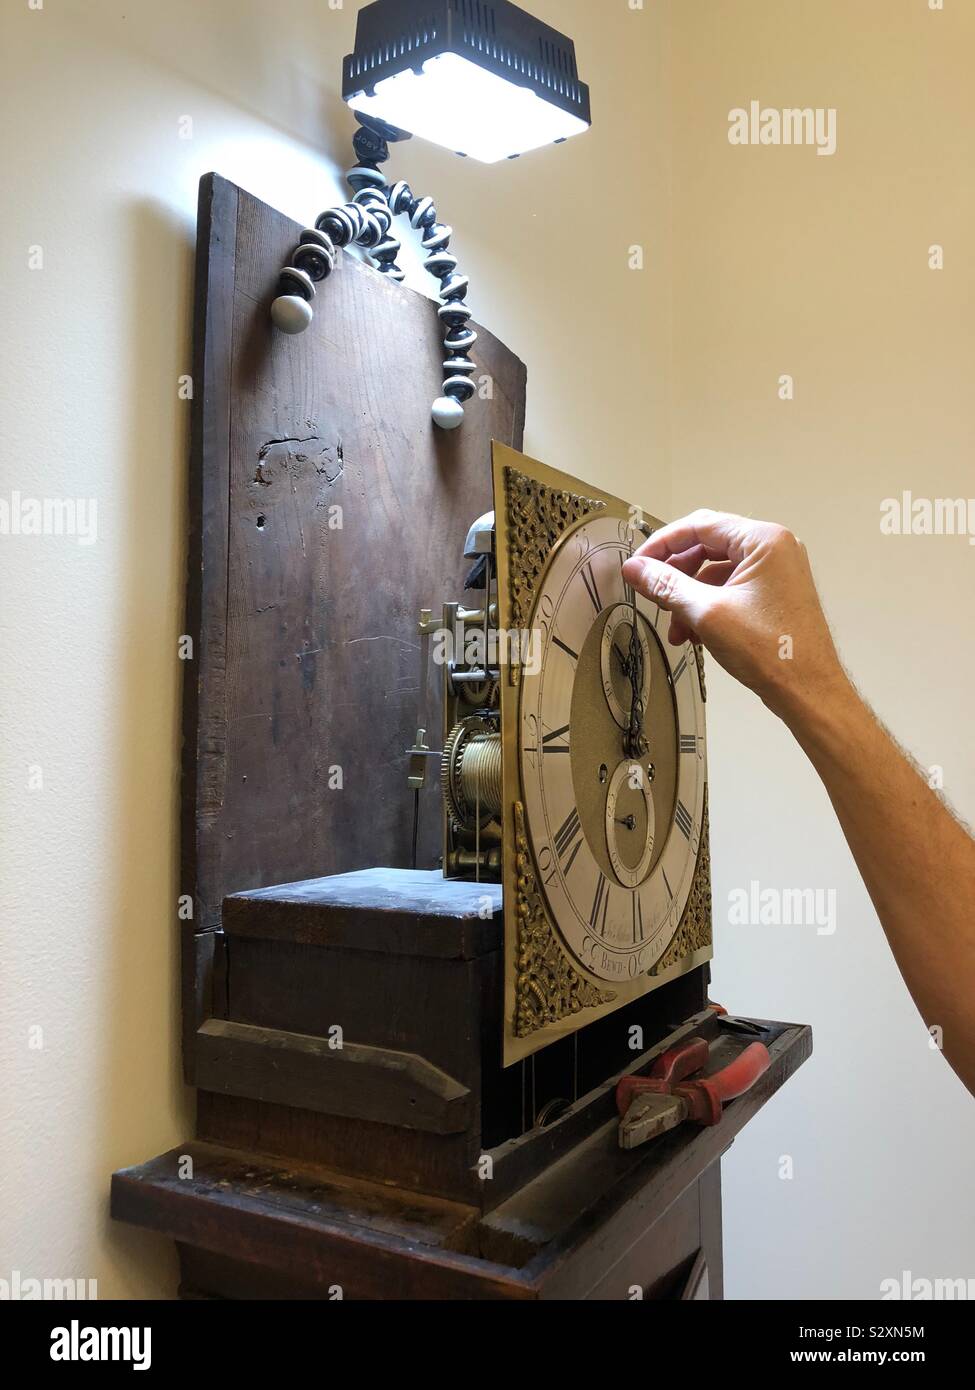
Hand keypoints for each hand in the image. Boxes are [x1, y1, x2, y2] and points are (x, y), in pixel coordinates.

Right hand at [621, 510, 849, 724]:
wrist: (809, 691)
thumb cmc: (771, 650)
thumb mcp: (707, 613)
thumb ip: (666, 585)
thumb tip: (635, 569)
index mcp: (764, 540)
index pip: (700, 525)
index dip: (663, 544)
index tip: (638, 565)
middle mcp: (774, 549)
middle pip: (708, 547)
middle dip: (676, 575)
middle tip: (652, 593)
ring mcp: (777, 572)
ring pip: (716, 572)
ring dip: (689, 598)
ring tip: (675, 629)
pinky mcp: (775, 595)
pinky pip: (731, 590)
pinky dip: (708, 607)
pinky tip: (694, 635)